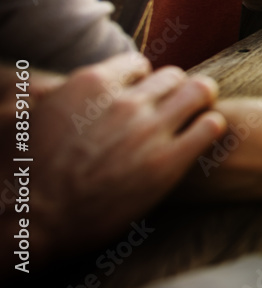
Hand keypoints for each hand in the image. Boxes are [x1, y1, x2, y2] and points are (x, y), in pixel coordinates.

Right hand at [13, 53, 223, 261]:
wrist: (34, 223)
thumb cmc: (25, 175)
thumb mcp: (29, 118)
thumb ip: (48, 92)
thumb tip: (48, 83)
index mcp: (93, 84)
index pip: (139, 64)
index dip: (142, 81)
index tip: (140, 96)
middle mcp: (125, 101)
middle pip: (172, 76)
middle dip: (173, 92)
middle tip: (171, 109)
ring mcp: (149, 130)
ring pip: (199, 91)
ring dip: (200, 101)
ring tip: (196, 114)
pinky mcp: (168, 163)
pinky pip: (210, 127)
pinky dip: (211, 127)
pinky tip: (203, 135)